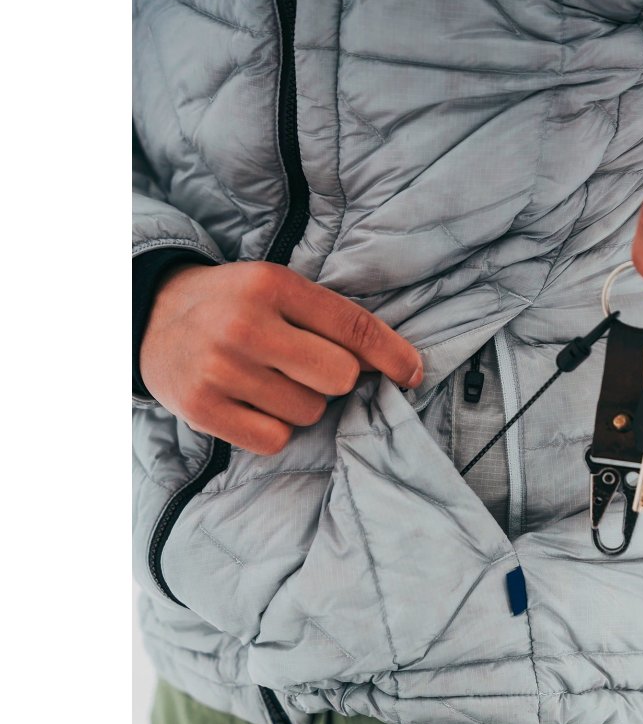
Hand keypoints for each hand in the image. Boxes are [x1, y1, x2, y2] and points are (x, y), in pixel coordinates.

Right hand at [140, 261, 423, 454]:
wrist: (149, 318)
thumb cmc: (232, 306)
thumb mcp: (276, 290)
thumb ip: (331, 320)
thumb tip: (402, 366)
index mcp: (272, 285)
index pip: (353, 327)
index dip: (393, 356)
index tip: (413, 374)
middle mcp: (245, 324)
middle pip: (339, 378)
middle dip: (333, 380)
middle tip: (303, 368)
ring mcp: (220, 368)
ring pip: (309, 413)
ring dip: (300, 404)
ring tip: (266, 380)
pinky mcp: (202, 408)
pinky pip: (275, 439)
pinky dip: (273, 429)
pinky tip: (250, 405)